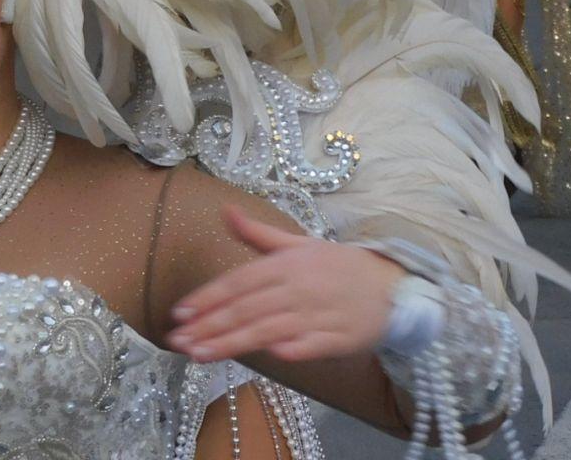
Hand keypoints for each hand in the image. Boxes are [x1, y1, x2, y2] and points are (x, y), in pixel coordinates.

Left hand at [166, 205, 403, 363]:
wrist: (392, 286)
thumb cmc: (338, 267)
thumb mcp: (299, 244)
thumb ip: (259, 234)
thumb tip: (225, 210)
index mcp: (286, 264)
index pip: (239, 281)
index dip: (208, 296)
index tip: (179, 312)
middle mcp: (297, 288)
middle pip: (246, 308)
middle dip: (209, 325)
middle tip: (178, 340)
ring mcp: (317, 315)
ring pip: (267, 330)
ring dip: (231, 343)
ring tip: (199, 354)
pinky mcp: (337, 339)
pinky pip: (309, 346)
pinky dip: (289, 350)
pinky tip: (265, 358)